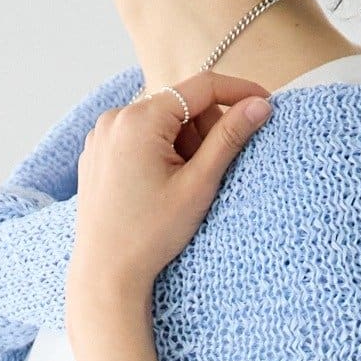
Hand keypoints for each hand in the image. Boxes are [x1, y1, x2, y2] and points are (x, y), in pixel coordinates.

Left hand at [68, 70, 273, 312]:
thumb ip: (230, 139)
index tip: (264, 103)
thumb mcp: (198, 185)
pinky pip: (137, 137)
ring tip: (178, 186)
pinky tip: (158, 188)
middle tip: (207, 173)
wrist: (106, 273)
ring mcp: (101, 133)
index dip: (238, 92)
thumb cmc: (150, 235)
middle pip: (179, 105)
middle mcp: (115, 117)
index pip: (202, 87)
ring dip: (181, 144)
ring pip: (160, 122)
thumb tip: (260, 105)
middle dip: (203, 131)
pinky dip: (158, 152)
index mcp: (140, 119)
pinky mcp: (96, 151)